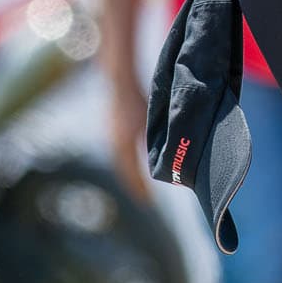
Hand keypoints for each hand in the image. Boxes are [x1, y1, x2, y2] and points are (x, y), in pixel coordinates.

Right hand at [108, 75, 150, 198]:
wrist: (118, 79)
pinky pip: (120, 152)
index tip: (148, 203)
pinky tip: (133, 162)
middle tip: (145, 200)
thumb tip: (169, 156)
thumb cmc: (136, 97)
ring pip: (121, 162)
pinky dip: (127, 162)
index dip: (140, 188)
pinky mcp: (113, 128)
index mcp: (124, 144)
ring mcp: (112, 136)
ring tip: (139, 185)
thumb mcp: (150, 120)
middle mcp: (115, 143)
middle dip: (135, 185)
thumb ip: (158, 138)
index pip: (132, 173)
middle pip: (125, 171)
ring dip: (130, 173)